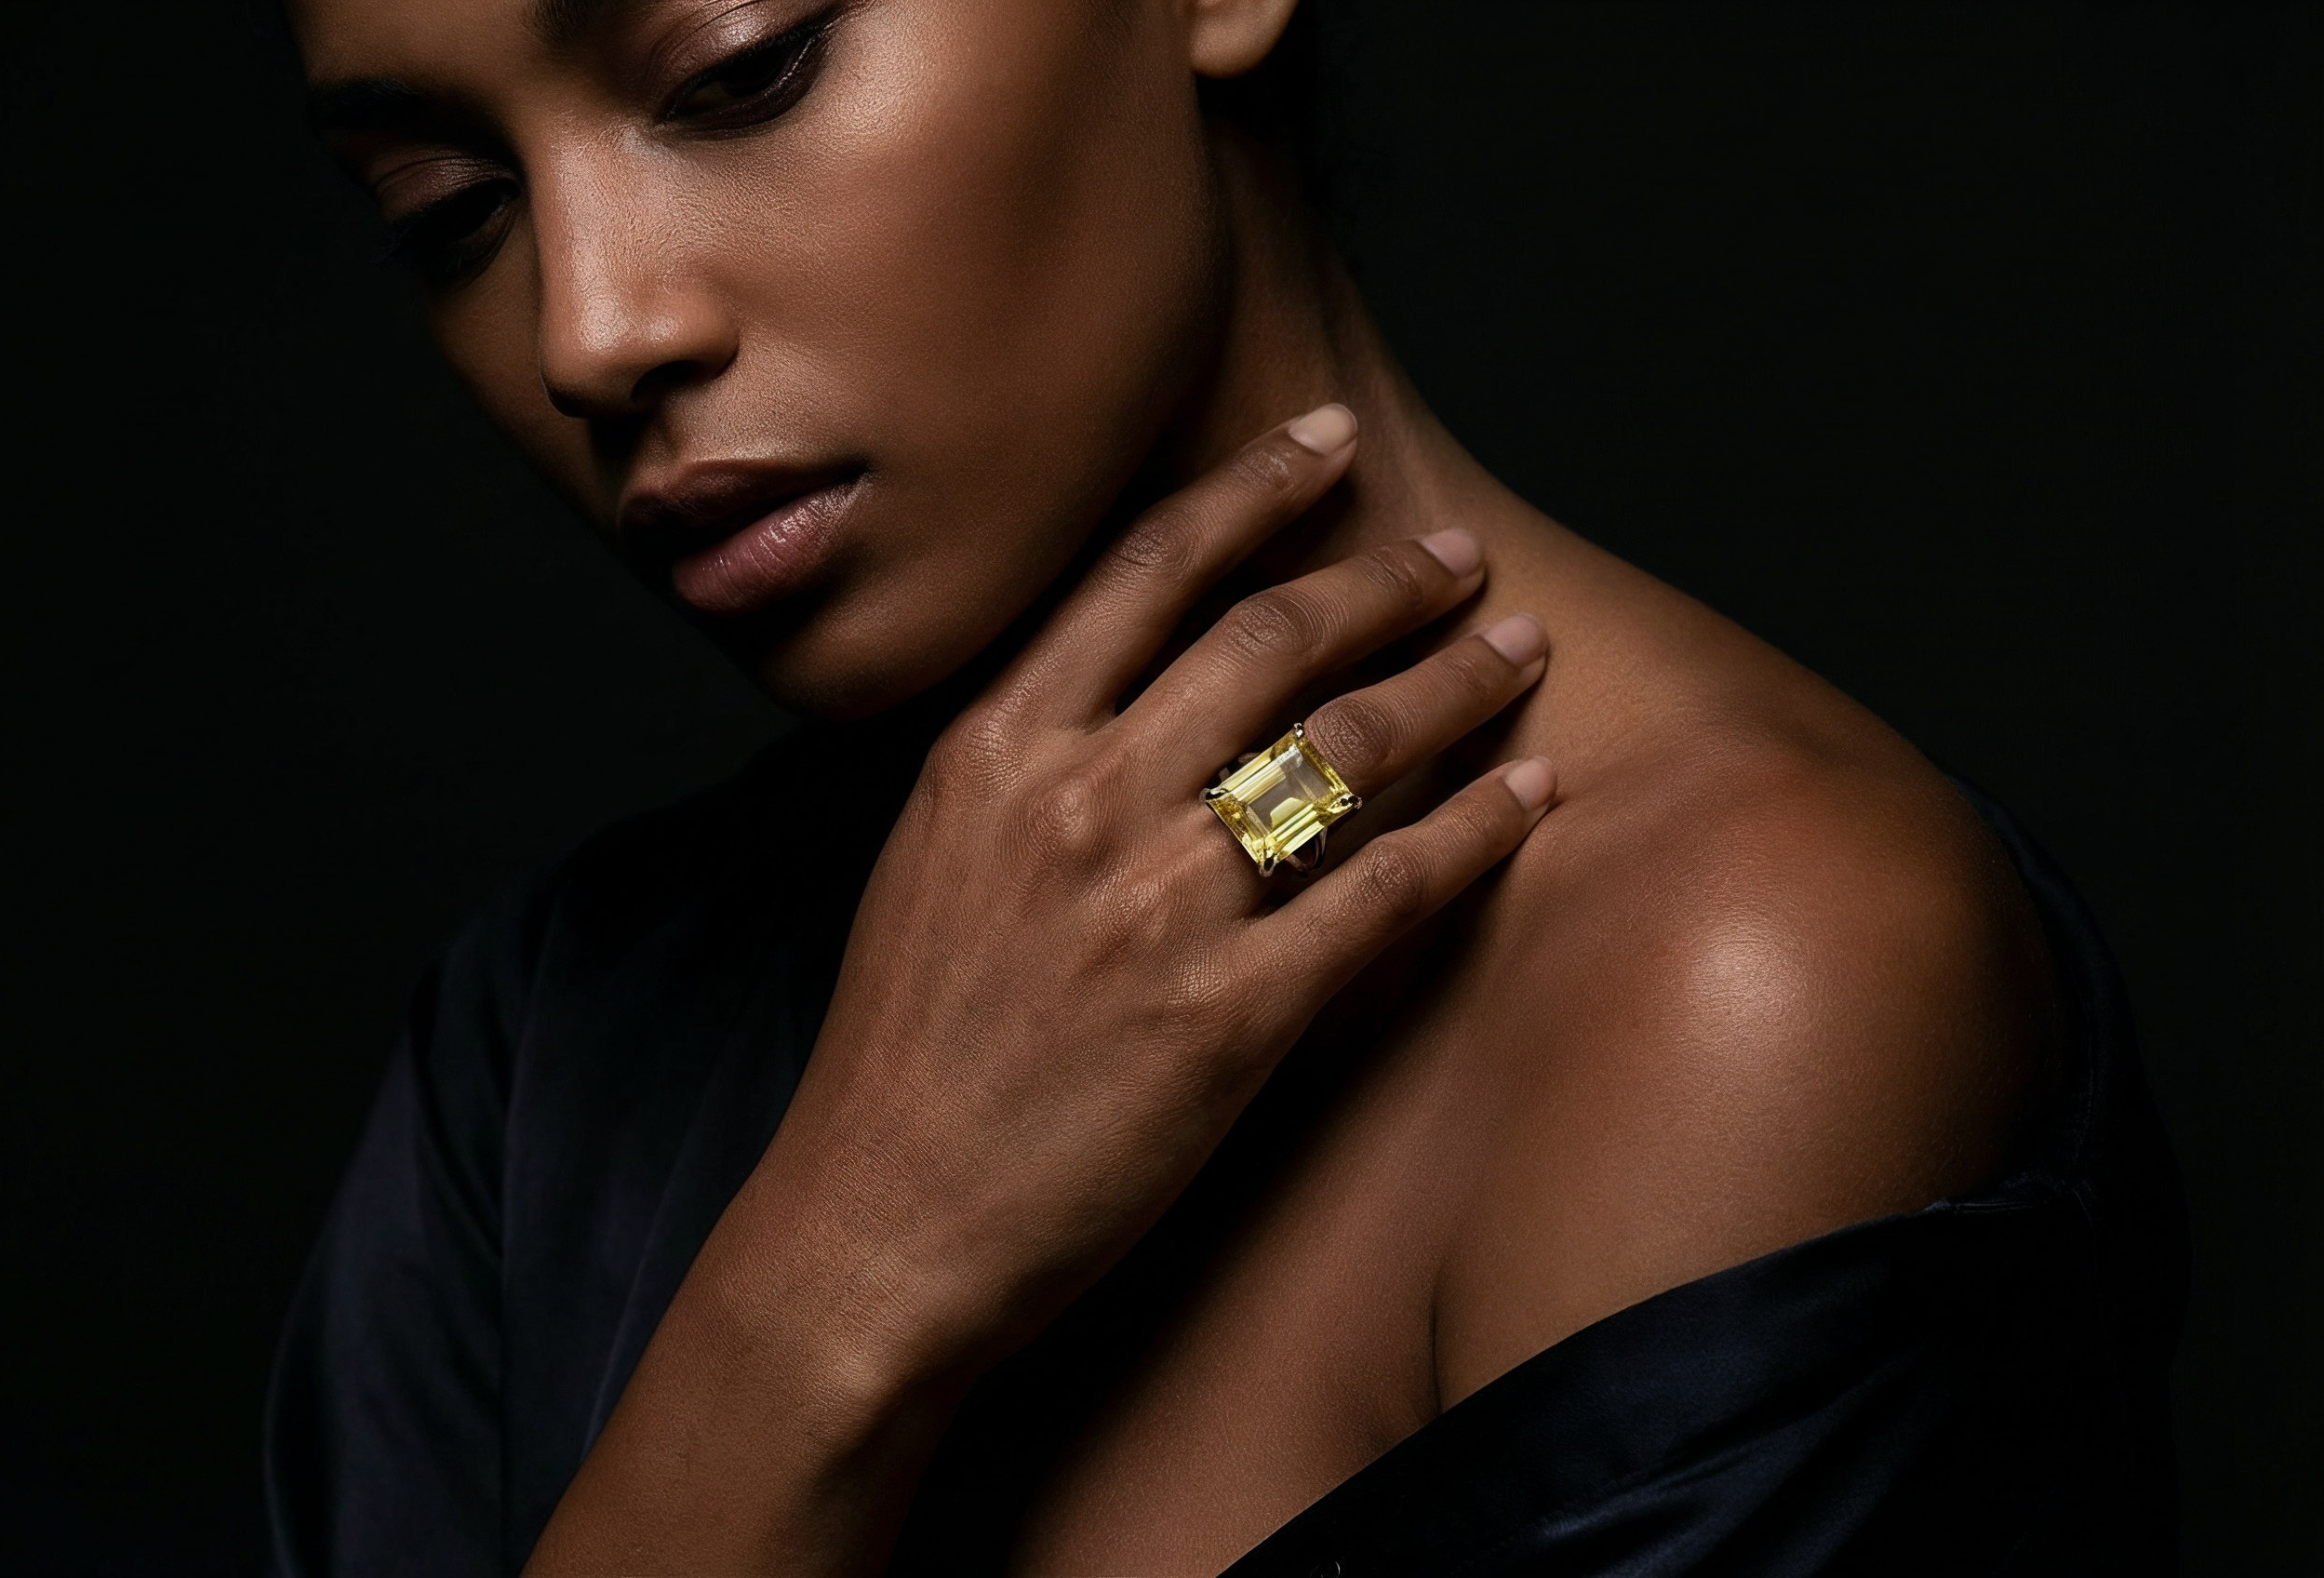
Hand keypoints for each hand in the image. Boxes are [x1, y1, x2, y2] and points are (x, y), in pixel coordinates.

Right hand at [526, 405, 1554, 1573]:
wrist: (877, 1221)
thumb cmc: (905, 1053)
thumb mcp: (931, 862)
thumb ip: (1021, 761)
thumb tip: (1120, 690)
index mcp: (994, 749)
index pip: (1145, 575)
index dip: (1253, 492)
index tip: (1329, 446)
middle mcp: (1078, 801)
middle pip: (1269, 641)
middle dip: (1384, 579)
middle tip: (1457, 554)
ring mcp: (1156, 906)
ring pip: (1344, 746)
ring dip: (1452, 683)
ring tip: (1519, 650)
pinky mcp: (1227, 1017)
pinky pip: (1384, 891)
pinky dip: (1474, 830)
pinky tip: (1529, 793)